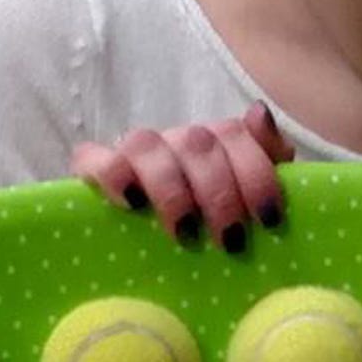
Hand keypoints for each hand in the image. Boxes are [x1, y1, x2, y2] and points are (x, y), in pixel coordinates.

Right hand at [70, 101, 295, 252]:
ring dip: (170, 189)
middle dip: (219, 194)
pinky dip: (111, 175)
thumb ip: (267, 156)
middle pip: (197, 143)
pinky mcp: (93, 169)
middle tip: (229, 240)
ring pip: (146, 144)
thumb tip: (259, 113)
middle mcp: (176, 140)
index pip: (235, 134)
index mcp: (216, 141)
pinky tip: (132, 204)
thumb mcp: (250, 196)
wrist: (156, 248)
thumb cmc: (215, 223)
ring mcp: (136, 152)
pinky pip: (93, 157)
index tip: (269, 220)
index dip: (256, 174)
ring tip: (184, 232)